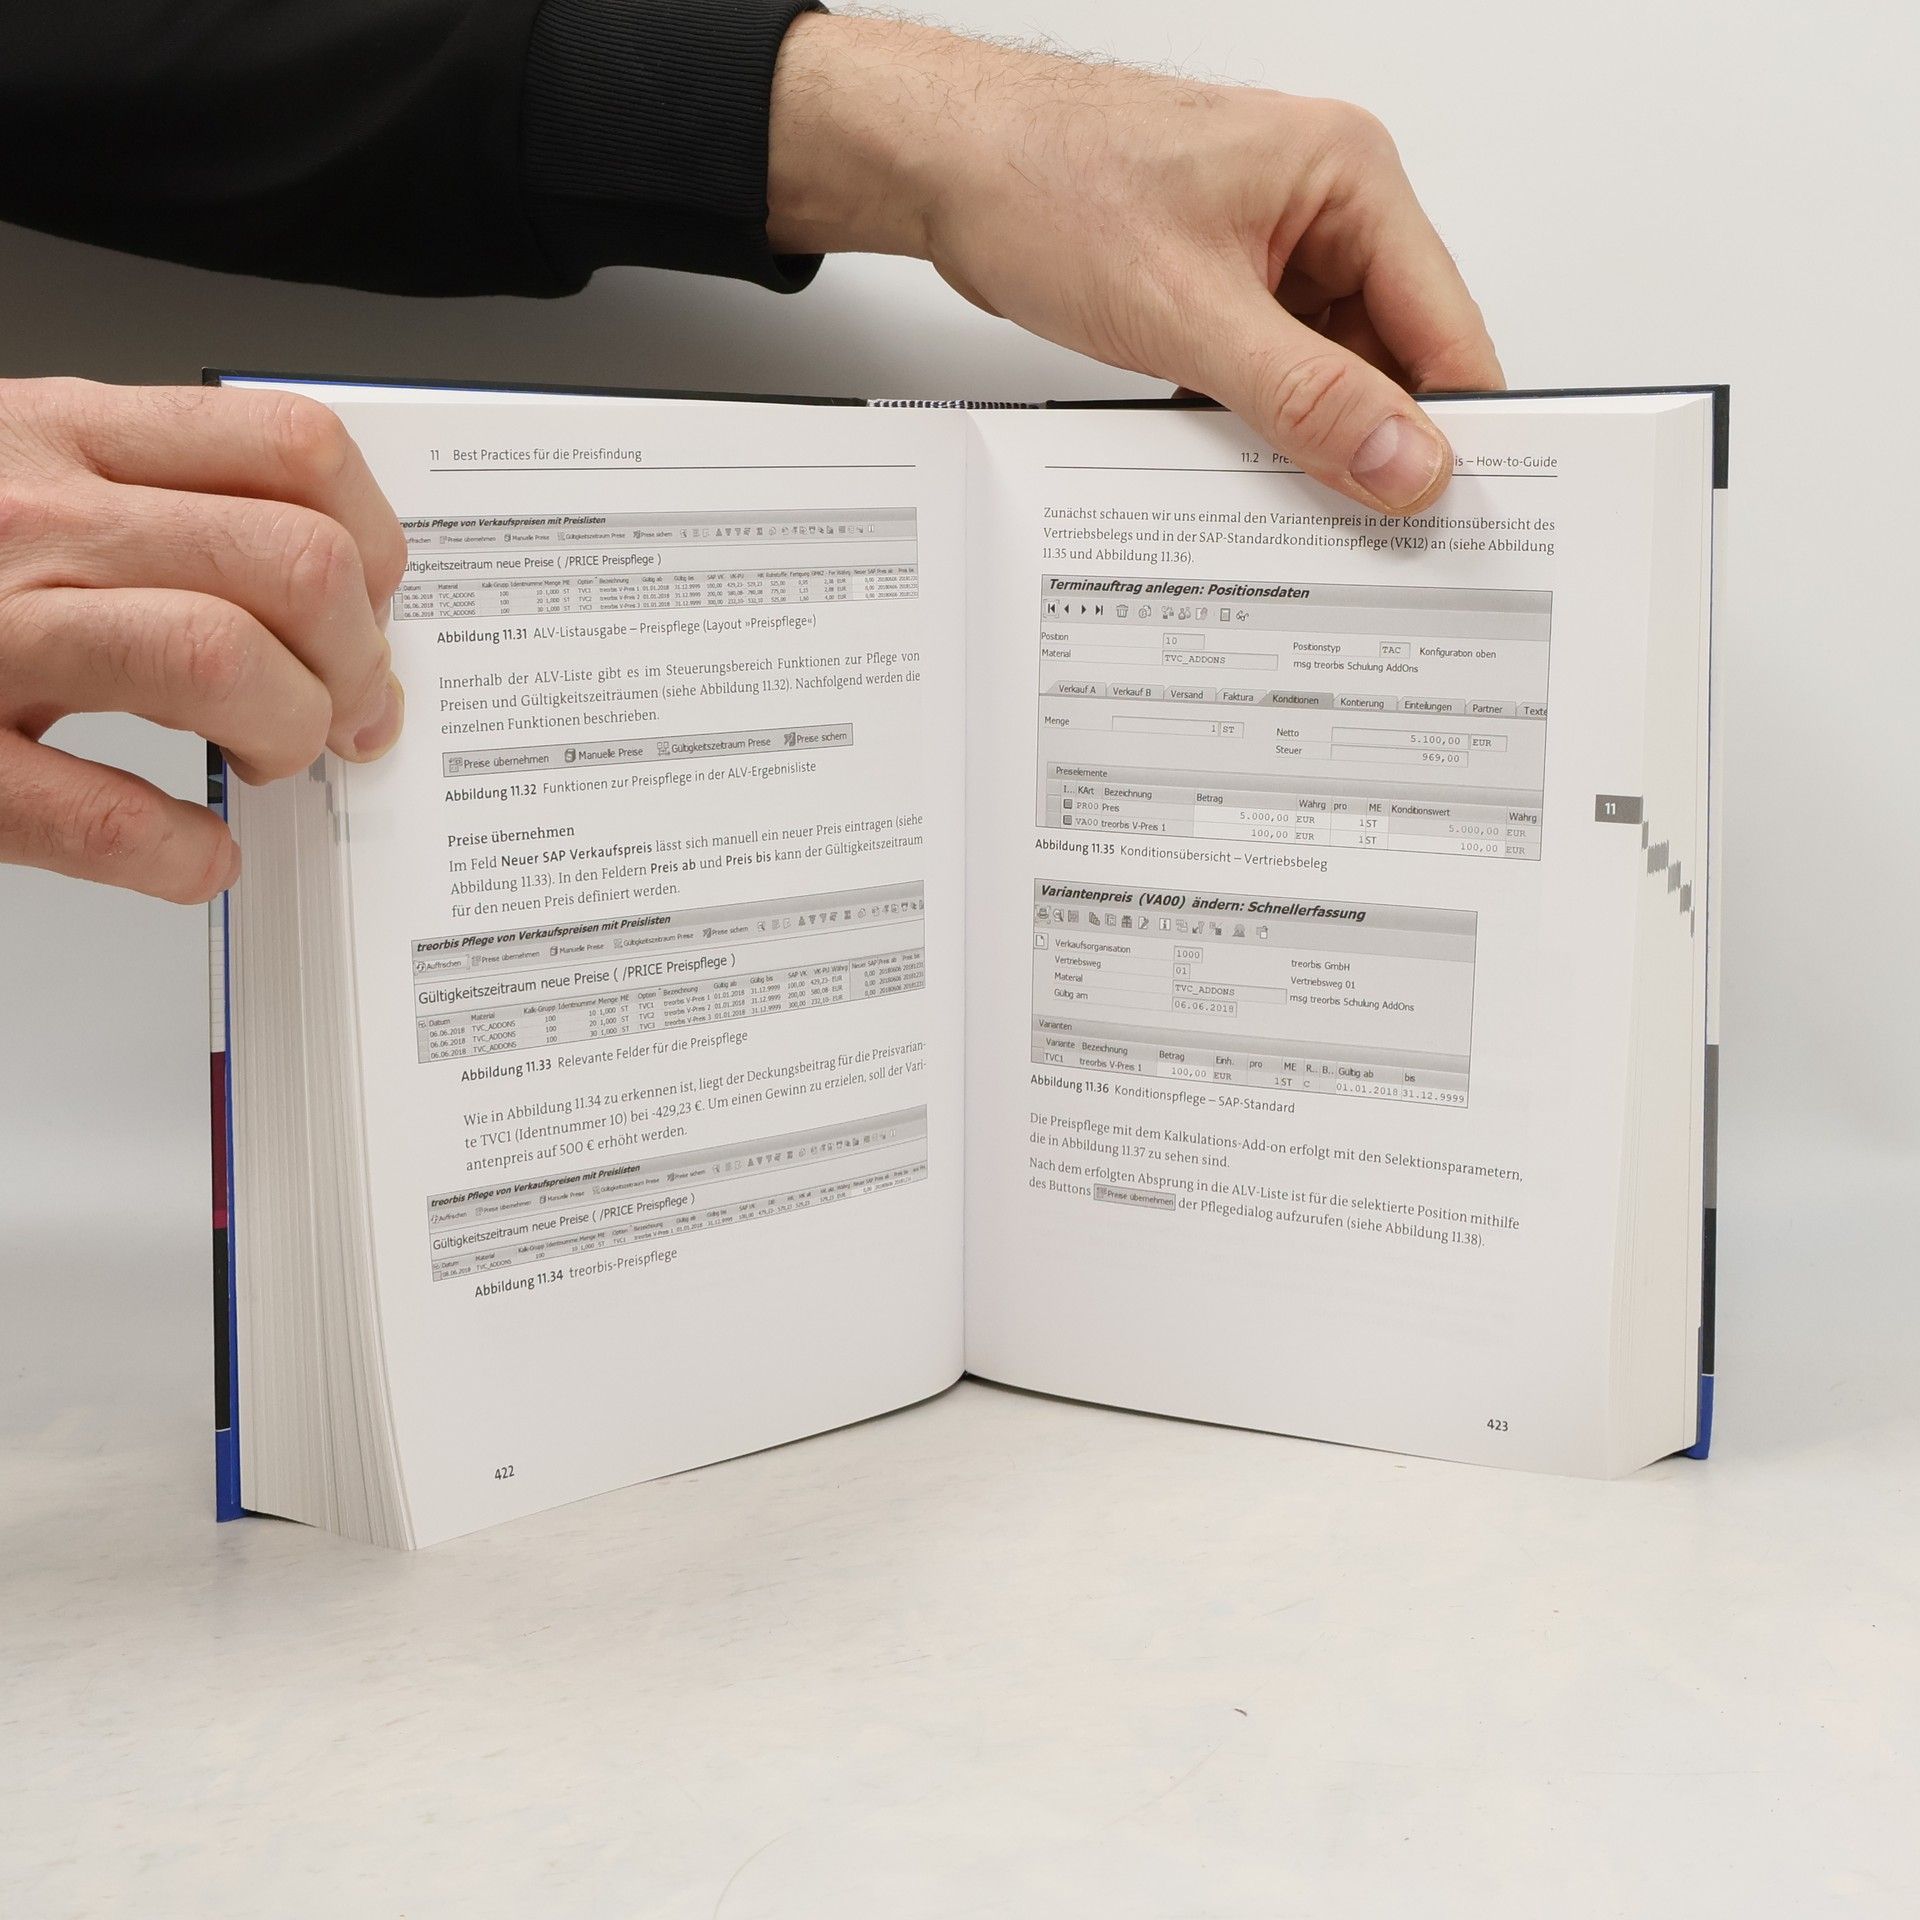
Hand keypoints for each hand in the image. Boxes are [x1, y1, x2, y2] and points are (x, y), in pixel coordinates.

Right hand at [0, 379, 407, 901]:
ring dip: (288, 734)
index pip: (294, 451)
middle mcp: (34, 518)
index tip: (374, 607)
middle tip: (345, 710)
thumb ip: (157, 500)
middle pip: (294, 567)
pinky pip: (104, 818)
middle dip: (357, 661)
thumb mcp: (19, 468)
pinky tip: (191, 852)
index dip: (374, 546)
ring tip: (269, 760)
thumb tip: (327, 582)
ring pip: (223, 662)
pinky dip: (181, 853)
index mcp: (65, 436)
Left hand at [769, 18, 1501, 511]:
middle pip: (1392, 356)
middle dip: (1373, 439)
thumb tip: (1402, 460)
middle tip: (1360, 523)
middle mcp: (1322, 205)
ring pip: (1329, 372)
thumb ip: (1306, 398)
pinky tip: (1235, 457)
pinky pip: (1272, 370)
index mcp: (1348, 177)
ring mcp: (1270, 247)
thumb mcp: (1189, 314)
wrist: (943, 167)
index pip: (1445, 327)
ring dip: (1309, 435)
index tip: (1443, 511)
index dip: (1451, 429)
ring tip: (1283, 488)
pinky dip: (1260, 421)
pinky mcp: (1221, 284)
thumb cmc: (1045, 182)